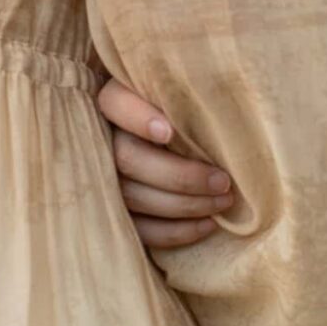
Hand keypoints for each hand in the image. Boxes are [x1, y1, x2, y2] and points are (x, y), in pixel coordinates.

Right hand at [97, 77, 235, 249]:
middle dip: (179, 175)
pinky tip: (208, 224)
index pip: (116, 103)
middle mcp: (102, 139)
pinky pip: (140, 230)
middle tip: (222, 180)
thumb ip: (190, 94)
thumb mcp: (185, 94)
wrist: (177, 150)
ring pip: (134, 196)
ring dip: (184, 204)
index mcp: (114, 101)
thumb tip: (224, 103)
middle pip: (127, 158)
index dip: (138, 118)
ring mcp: (104, 179)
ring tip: (224, 201)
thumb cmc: (189, 113)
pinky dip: (176, 232)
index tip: (168, 132)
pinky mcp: (117, 214)